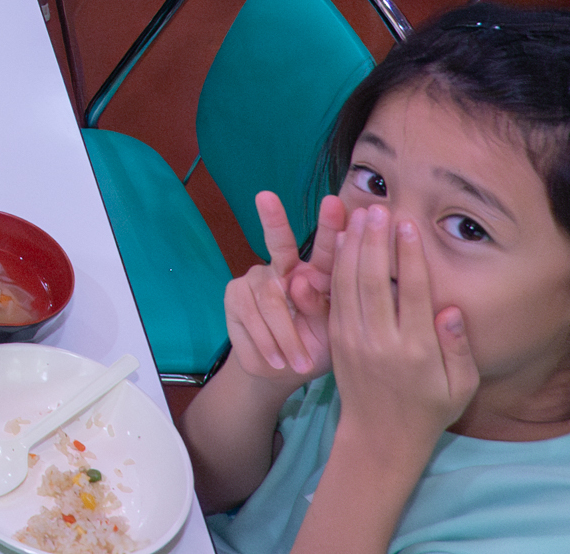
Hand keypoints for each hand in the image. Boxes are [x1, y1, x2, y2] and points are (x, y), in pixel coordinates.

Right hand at [224, 191, 336, 382]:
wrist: (280, 370)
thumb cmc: (314, 347)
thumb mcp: (330, 333)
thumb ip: (321, 306)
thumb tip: (299, 282)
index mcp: (319, 275)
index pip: (327, 250)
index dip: (330, 226)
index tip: (333, 202)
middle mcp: (286, 268)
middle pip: (279, 243)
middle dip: (273, 220)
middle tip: (266, 198)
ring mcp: (257, 278)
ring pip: (269, 299)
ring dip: (285, 335)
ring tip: (298, 363)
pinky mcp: (235, 293)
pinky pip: (251, 314)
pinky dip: (266, 341)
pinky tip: (276, 359)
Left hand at [324, 205, 477, 451]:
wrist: (380, 436)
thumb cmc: (429, 409)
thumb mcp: (460, 387)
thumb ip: (459, 348)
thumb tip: (451, 309)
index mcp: (416, 351)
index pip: (411, 292)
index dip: (409, 256)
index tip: (409, 225)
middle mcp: (381, 342)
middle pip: (374, 280)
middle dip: (375, 241)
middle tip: (379, 208)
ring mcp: (353, 339)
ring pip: (349, 284)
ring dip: (353, 247)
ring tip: (360, 215)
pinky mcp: (336, 339)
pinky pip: (335, 296)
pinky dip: (336, 267)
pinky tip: (341, 242)